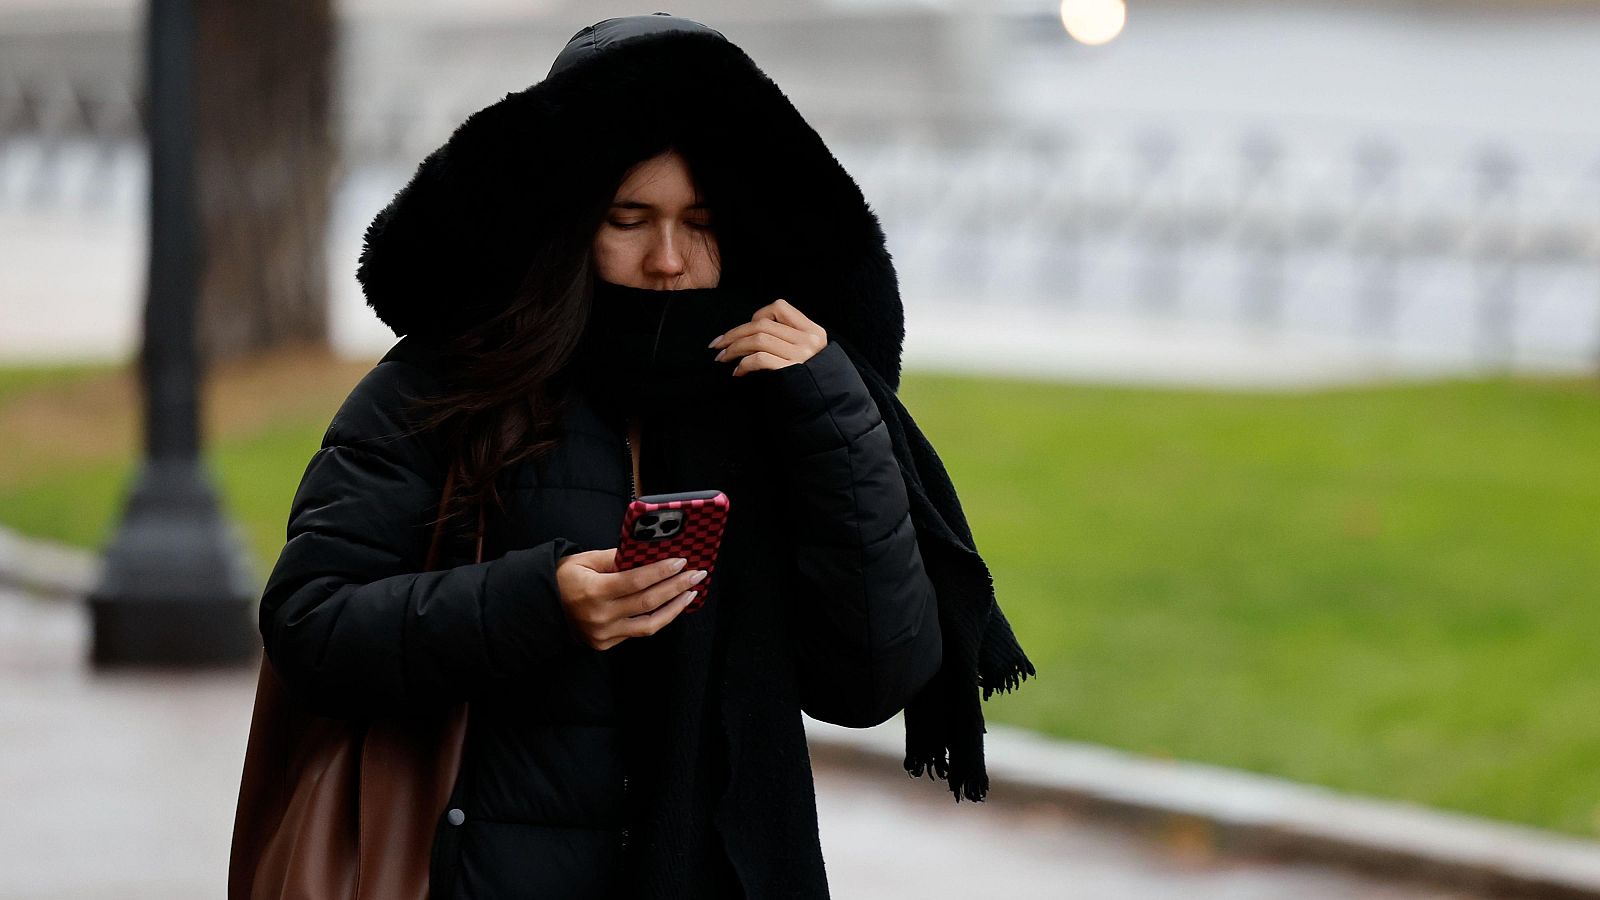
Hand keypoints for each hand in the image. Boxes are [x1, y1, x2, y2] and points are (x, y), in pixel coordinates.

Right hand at [555, 549, 706, 650]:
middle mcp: (600, 616)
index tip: (681, 561)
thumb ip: (615, 557)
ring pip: (649, 624)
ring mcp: (603, 634)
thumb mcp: (584, 560)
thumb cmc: (563, 578)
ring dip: (675, 608)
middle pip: (648, 602)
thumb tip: (647, 552)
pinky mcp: (605, 644)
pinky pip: (638, 632)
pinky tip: (670, 605)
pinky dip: (657, 618)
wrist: (540, 606)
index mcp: (593, 591)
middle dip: (677, 587)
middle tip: (697, 574)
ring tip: (690, 593)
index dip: (661, 572)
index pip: (636, 581)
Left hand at [707, 298, 827, 375]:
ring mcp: (802, 355)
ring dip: (734, 348)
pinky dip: (744, 364)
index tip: (744, 331)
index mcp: (813, 330)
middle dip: (734, 333)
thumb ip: (788, 340)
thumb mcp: (807, 354)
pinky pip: (759, 359)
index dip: (757, 315)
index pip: (779, 307)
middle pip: (762, 324)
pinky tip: (737, 372)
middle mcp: (808, 339)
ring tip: (722, 358)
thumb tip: (751, 332)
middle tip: (717, 344)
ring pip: (758, 339)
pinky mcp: (791, 371)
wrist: (827, 410)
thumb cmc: (809, 383)